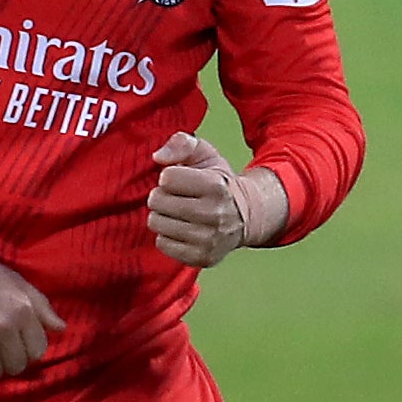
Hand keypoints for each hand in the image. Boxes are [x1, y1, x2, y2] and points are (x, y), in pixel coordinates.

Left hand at [146, 131, 282, 265]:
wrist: (245, 217)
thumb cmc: (217, 183)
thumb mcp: (206, 155)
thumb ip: (182, 143)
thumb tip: (158, 157)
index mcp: (215, 185)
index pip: (167, 178)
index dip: (169, 177)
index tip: (182, 181)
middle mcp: (214, 214)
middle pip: (157, 201)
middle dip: (161, 196)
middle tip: (177, 197)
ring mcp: (209, 239)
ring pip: (157, 223)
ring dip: (162, 216)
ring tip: (178, 213)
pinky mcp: (202, 257)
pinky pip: (162, 244)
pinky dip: (166, 236)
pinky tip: (181, 230)